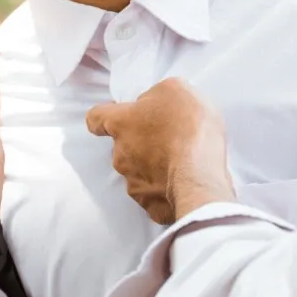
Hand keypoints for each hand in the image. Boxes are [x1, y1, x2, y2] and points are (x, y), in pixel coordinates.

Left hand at [84, 78, 234, 224]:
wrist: (200, 175)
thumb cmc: (186, 127)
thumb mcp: (175, 90)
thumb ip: (156, 94)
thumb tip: (151, 104)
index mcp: (121, 124)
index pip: (96, 119)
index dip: (103, 117)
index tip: (115, 117)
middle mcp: (120, 156)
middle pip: (122, 147)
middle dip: (140, 144)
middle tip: (167, 139)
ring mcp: (133, 184)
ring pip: (137, 173)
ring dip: (153, 168)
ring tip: (180, 163)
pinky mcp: (150, 206)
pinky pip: (154, 196)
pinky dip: (165, 191)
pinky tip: (184, 184)